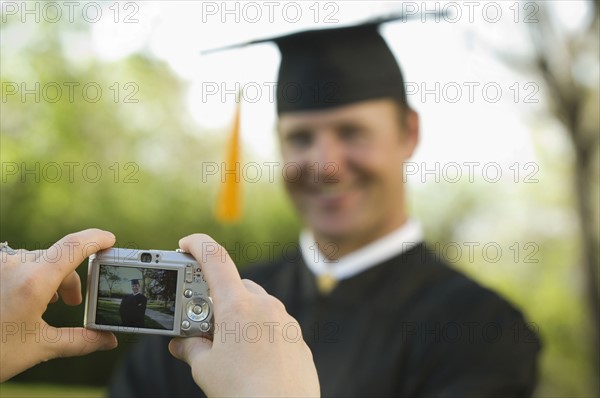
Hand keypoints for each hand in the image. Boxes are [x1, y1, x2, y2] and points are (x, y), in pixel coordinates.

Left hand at [0, 229, 117, 381]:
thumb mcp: (40, 347)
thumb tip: (108, 341)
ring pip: (37, 260)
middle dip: (71, 279)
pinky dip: (30, 275)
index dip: (97, 239)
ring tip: (47, 303)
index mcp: (34, 282)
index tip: (111, 240)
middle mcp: (15, 265)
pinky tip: (24, 297)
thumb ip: (80, 341)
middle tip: (75, 303)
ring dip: (49, 277)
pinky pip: (17, 262)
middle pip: (58, 258)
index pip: (74, 246)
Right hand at [168, 234, 319, 396]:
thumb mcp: (205, 369)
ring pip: (257, 305)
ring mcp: (285, 321)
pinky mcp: (297, 338)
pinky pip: (274, 325)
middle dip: (218, 299)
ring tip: (227, 346)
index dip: (198, 244)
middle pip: (236, 286)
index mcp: (238, 306)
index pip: (215, 259)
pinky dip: (259, 332)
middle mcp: (265, 306)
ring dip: (240, 316)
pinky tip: (251, 358)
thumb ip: (190, 348)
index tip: (186, 243)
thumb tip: (181, 344)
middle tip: (203, 323)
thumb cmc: (243, 393)